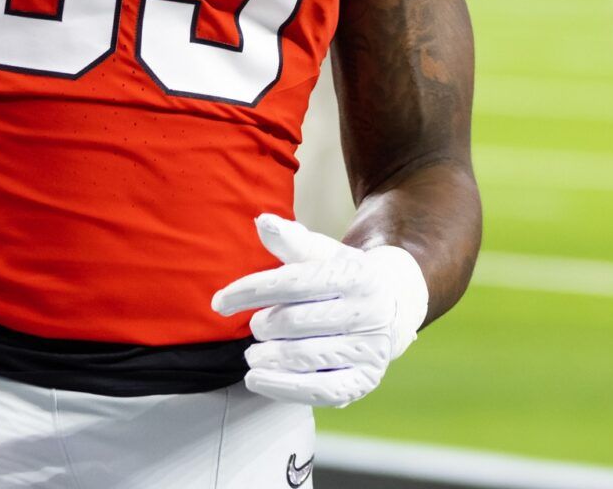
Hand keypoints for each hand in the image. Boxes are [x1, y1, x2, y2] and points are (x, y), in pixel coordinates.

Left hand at [210, 214, 428, 407]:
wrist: (394, 307)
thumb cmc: (344, 278)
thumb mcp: (323, 254)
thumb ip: (291, 242)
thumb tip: (262, 222)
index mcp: (356, 274)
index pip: (292, 282)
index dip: (250, 291)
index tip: (219, 302)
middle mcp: (367, 312)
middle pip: (293, 322)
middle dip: (263, 326)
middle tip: (257, 327)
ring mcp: (369, 349)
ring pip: (301, 357)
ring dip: (266, 357)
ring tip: (254, 354)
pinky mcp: (364, 380)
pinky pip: (317, 390)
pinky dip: (281, 387)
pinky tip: (257, 378)